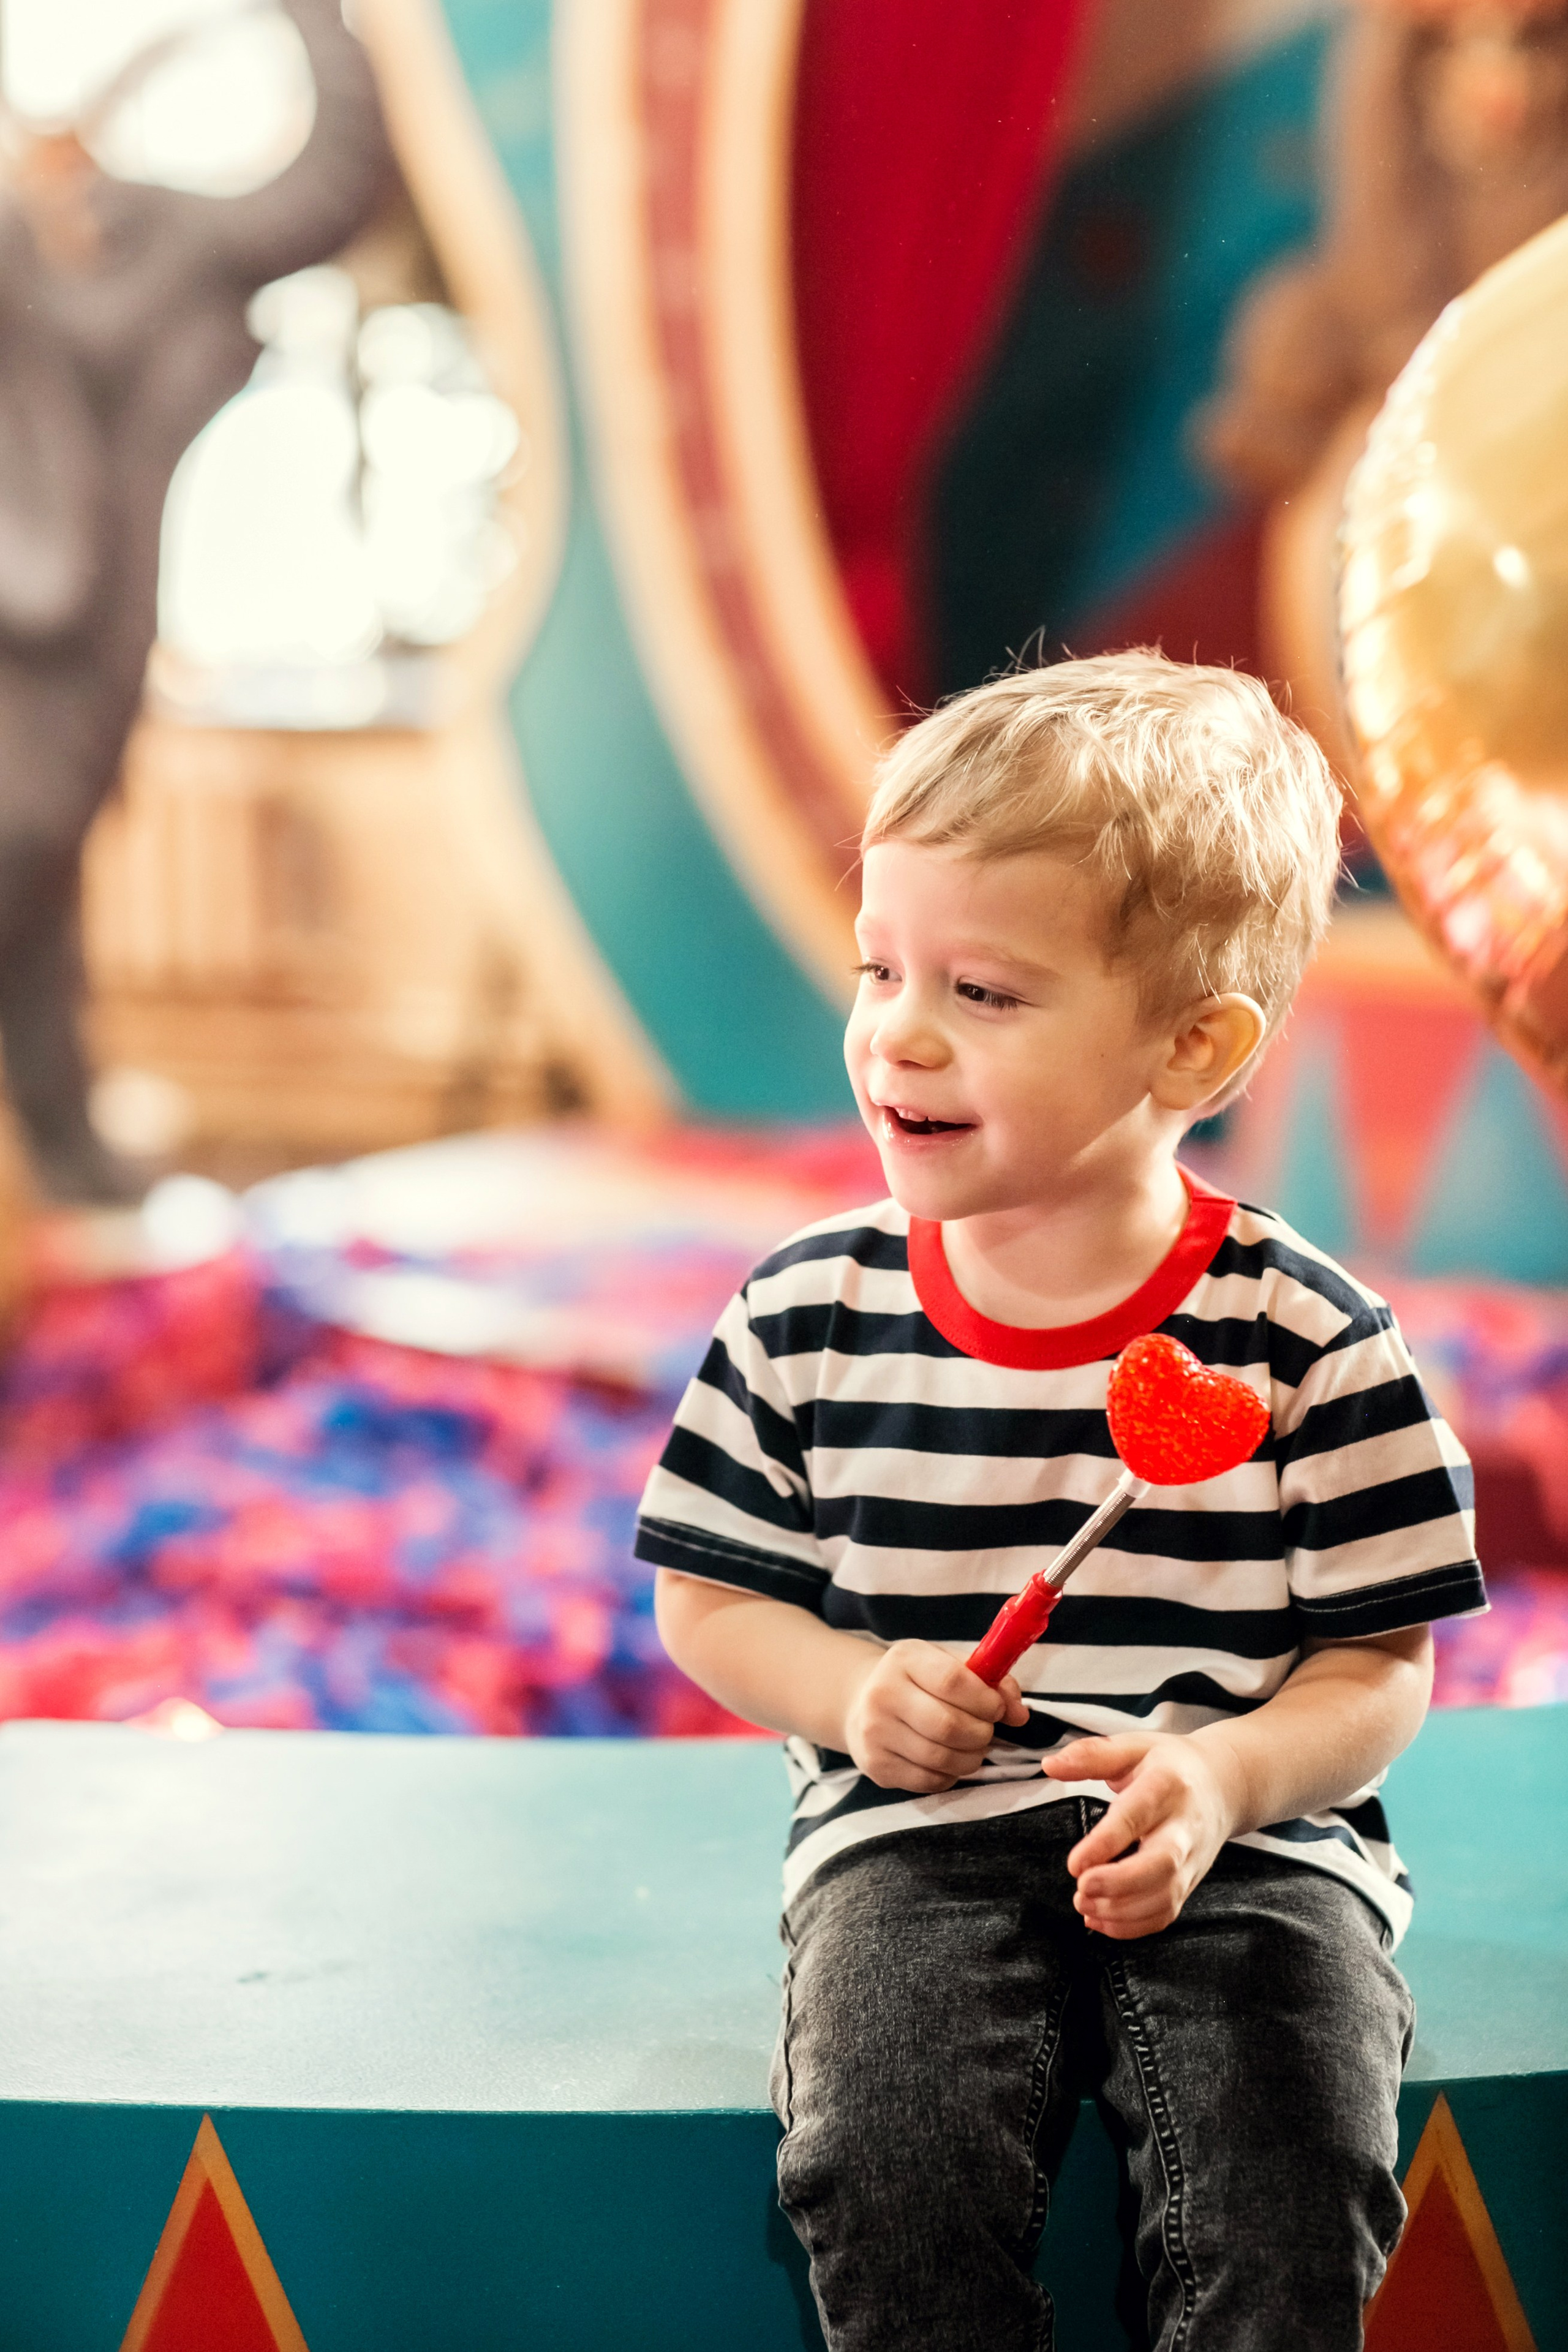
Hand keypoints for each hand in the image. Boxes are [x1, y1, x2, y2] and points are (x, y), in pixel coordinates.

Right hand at [843, 1640, 1027, 1793]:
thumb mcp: (948, 1665)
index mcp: (905, 1659)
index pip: (953, 1681)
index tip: (998, 1708)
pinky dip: (951, 1775)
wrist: (860, 1703)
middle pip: (948, 1725)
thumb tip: (1020, 1714)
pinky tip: (950, 1761)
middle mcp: (883, 1694)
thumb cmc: (917, 1681)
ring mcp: (875, 1733)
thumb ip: (989, 1681)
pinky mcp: (876, 1766)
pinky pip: (928, 1781)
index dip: (985, 1699)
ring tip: (974, 1748)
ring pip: (940, 1758)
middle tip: (987, 1732)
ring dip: (971, 1758)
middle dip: (981, 1733)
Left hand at [1044, 1730, 1246, 1938]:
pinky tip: (1101, 1919)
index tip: (1075, 1863)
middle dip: (1119, 1884)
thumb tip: (1051, 1765)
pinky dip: (1133, 1927)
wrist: (1221, 1786)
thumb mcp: (1132, 1747)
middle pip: (1162, 1865)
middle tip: (1082, 1889)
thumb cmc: (1172, 1766)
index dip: (1104, 1845)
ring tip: (1084, 1904)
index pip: (1136, 1818)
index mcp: (1165, 1786)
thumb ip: (1090, 1755)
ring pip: (1165, 1897)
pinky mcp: (1189, 1883)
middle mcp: (1183, 1827)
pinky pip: (1166, 1914)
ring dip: (1122, 1911)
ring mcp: (1190, 1860)